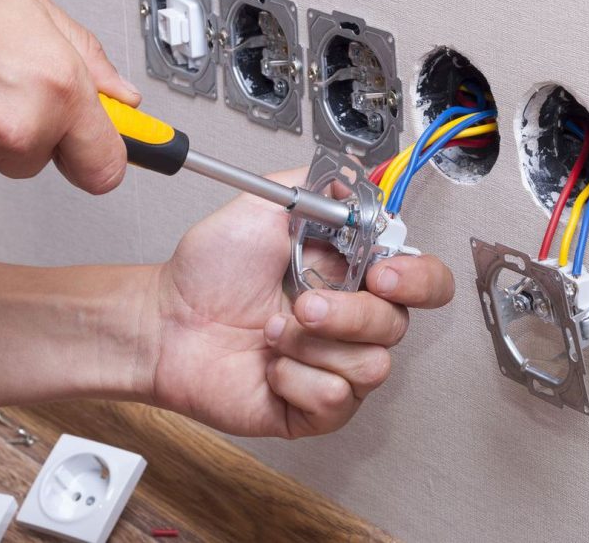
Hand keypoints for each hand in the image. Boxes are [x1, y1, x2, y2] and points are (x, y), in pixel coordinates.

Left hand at [146, 168, 454, 437]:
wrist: (164, 320)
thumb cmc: (208, 270)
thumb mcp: (264, 204)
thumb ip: (318, 185)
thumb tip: (360, 181)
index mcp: (354, 274)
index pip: (424, 280)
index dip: (417, 279)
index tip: (381, 274)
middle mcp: (352, 321)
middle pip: (398, 325)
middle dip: (351, 313)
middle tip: (306, 302)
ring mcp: (335, 366)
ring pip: (372, 367)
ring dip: (314, 346)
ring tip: (272, 331)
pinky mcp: (314, 407)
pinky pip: (337, 399)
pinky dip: (296, 378)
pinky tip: (270, 365)